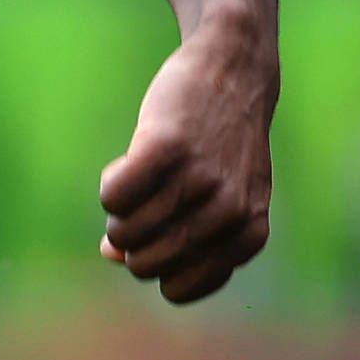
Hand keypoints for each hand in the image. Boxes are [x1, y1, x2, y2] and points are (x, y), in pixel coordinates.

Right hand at [98, 25, 276, 304]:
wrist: (235, 68)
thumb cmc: (221, 144)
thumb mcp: (215, 197)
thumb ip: (174, 236)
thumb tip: (112, 255)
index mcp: (247, 234)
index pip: (178, 290)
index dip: (158, 264)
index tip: (166, 231)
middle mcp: (229, 212)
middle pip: (144, 265)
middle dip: (132, 240)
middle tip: (149, 200)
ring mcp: (200, 179)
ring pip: (123, 234)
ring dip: (119, 210)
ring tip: (144, 175)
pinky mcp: (168, 147)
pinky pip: (113, 196)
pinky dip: (111, 182)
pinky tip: (130, 160)